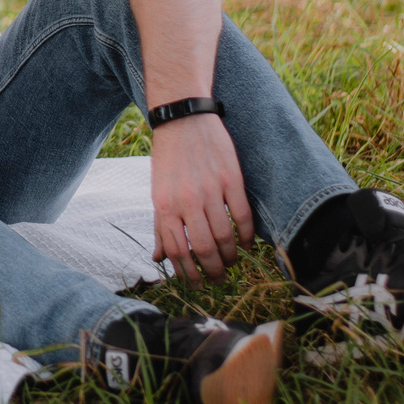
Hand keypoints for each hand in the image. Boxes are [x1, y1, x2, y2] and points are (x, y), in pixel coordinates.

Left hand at [148, 110, 253, 281]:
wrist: (183, 118)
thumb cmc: (168, 159)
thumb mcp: (157, 192)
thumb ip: (159, 226)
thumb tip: (158, 259)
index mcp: (164, 205)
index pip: (176, 250)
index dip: (187, 273)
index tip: (195, 285)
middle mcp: (186, 200)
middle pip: (202, 248)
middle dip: (212, 271)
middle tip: (218, 280)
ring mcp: (210, 190)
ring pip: (224, 236)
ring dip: (229, 256)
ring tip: (231, 264)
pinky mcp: (231, 179)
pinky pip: (242, 215)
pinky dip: (246, 235)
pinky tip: (245, 244)